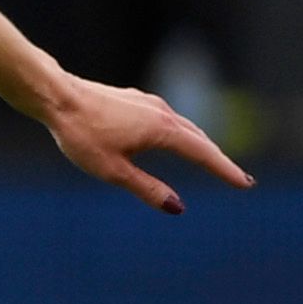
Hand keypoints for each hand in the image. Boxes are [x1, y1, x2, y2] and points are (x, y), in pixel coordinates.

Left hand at [44, 77, 252, 214]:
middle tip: (237, 178)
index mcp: (163, 130)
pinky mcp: (135, 100)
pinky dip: (180, 133)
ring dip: (200, 144)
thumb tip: (177, 207)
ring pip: (184, 126)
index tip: (245, 183)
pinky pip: (167, 120)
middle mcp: (162, 112)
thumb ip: (148, 189)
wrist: (57, 96)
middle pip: (199, 138)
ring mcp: (148, 103)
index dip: (226, 170)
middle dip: (218, 159)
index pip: (203, 153)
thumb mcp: (114, 171)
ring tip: (211, 160)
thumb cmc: (82, 134)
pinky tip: (172, 137)